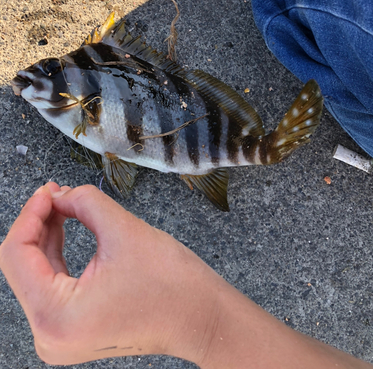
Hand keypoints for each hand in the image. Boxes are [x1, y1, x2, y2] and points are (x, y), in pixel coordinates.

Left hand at [0, 183, 220, 365]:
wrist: (201, 318)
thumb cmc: (173, 286)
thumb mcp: (123, 231)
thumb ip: (84, 202)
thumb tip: (60, 194)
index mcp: (56, 317)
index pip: (15, 255)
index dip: (30, 213)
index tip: (47, 190)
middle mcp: (49, 334)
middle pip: (22, 264)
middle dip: (38, 221)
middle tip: (56, 191)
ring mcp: (60, 334)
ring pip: (35, 272)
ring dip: (46, 234)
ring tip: (62, 204)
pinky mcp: (72, 327)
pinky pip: (50, 284)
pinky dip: (56, 252)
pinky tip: (63, 227)